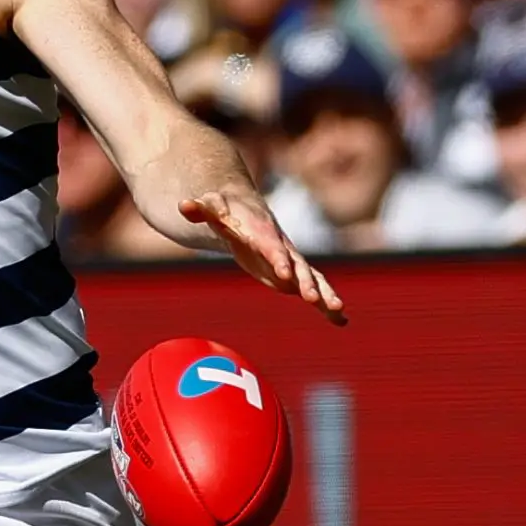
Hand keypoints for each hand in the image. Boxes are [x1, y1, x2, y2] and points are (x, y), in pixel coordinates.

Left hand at [178, 188, 346, 325]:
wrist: (244, 210)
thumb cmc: (225, 210)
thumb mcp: (211, 208)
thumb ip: (201, 209)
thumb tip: (184, 205)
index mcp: (263, 232)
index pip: (271, 247)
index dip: (279, 260)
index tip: (285, 276)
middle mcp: (282, 246)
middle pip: (296, 265)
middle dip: (305, 281)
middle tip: (313, 299)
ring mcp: (290, 261)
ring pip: (310, 277)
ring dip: (323, 293)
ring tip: (338, 310)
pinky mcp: (292, 274)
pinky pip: (311, 288)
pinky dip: (325, 303)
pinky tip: (340, 320)